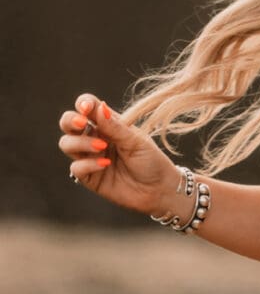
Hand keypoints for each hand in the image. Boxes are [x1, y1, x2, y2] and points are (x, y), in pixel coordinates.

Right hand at [58, 92, 179, 215]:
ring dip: (80, 142)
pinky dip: (87, 164)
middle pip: (68, 123)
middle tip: (83, 123)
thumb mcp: (136, 141)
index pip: (88, 107)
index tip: (86, 108)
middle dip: (70, 120)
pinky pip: (76, 168)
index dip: (83, 103)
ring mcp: (90, 157)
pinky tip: (105, 164)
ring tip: (102, 146)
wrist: (159, 189)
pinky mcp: (89, 177)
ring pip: (67, 143)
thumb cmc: (151, 160)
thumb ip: (115, 127)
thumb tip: (99, 107)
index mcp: (108, 124)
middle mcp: (95, 138)